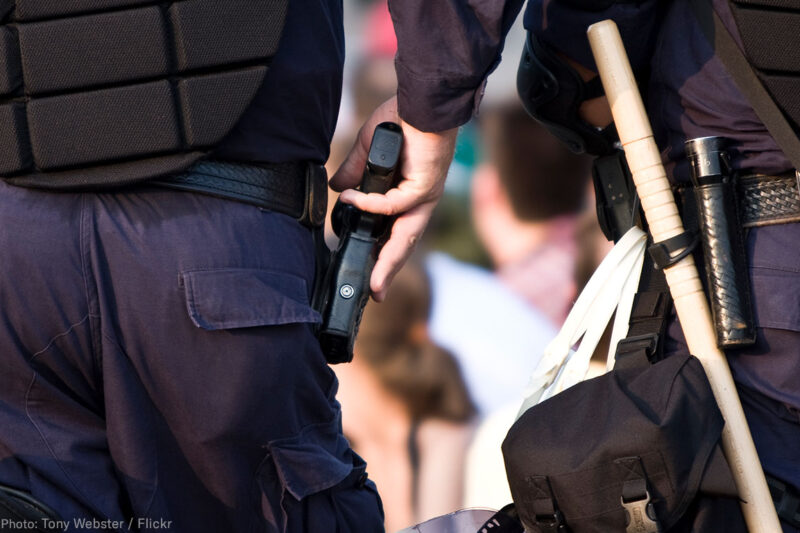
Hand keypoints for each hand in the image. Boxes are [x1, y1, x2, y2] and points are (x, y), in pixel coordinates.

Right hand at [330, 96, 456, 300]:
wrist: (421, 99)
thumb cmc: (400, 121)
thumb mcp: (368, 151)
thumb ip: (354, 172)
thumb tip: (337, 190)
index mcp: (408, 195)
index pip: (394, 232)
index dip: (382, 253)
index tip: (367, 273)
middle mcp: (419, 201)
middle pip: (404, 244)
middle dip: (387, 271)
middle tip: (374, 295)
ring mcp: (424, 195)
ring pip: (405, 236)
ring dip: (388, 261)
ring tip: (373, 284)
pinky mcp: (424, 185)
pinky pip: (392, 204)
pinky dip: (369, 205)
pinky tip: (350, 200)